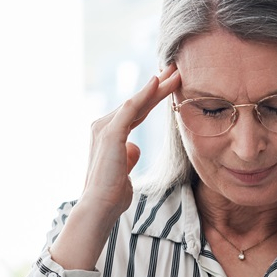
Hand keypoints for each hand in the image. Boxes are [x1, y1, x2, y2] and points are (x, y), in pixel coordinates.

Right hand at [81, 63, 180, 220]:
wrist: (99, 207)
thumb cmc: (112, 194)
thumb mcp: (124, 171)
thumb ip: (128, 156)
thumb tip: (134, 148)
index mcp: (109, 134)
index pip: (136, 112)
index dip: (154, 98)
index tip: (171, 85)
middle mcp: (103, 125)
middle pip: (137, 102)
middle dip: (158, 86)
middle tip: (176, 69)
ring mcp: (105, 127)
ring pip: (137, 102)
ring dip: (158, 86)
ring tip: (176, 73)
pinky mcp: (110, 133)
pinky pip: (131, 109)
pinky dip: (144, 94)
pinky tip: (156, 82)